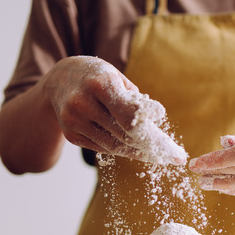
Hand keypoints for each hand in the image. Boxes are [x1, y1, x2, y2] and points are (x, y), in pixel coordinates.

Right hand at [43, 56, 185, 164]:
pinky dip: (121, 149)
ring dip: (139, 152)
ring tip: (160, 156)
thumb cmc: (98, 77)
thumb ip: (135, 100)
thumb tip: (154, 122)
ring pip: (115, 146)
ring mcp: (74, 121)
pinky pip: (103, 148)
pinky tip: (136, 150)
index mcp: (100, 84)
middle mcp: (83, 103)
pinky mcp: (71, 135)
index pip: (129, 113)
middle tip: (174, 155)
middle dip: (152, 146)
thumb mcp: (117, 77)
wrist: (60, 81)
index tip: (168, 131)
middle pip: (125, 134)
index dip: (150, 125)